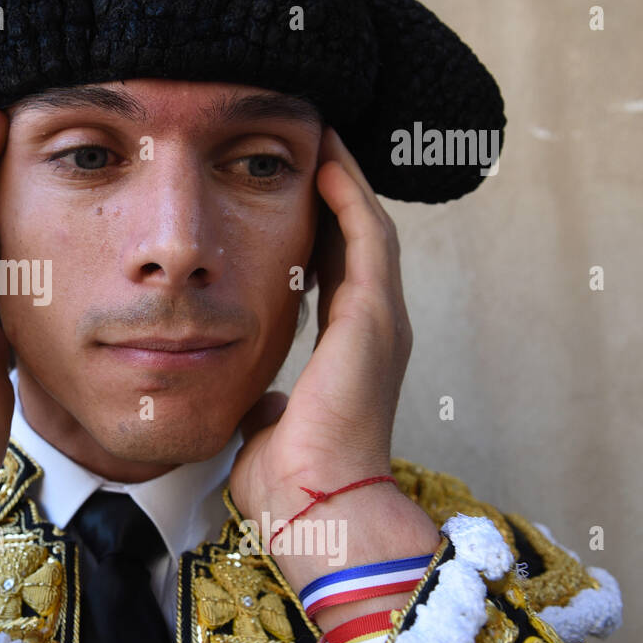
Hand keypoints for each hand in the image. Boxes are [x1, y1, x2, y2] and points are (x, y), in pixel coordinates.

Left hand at [228, 126, 413, 529]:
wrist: (316, 506)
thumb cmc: (290, 479)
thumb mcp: (270, 425)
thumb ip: (269, 405)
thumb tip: (260, 402)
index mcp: (351, 350)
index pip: (337, 271)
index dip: (321, 228)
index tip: (294, 192)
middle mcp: (375, 328)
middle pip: (357, 239)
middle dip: (336, 192)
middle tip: (311, 146)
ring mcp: (382, 320)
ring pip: (368, 227)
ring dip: (344, 180)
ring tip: (320, 136)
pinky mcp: (375, 316)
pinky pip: (367, 236)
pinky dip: (349, 195)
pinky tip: (326, 160)